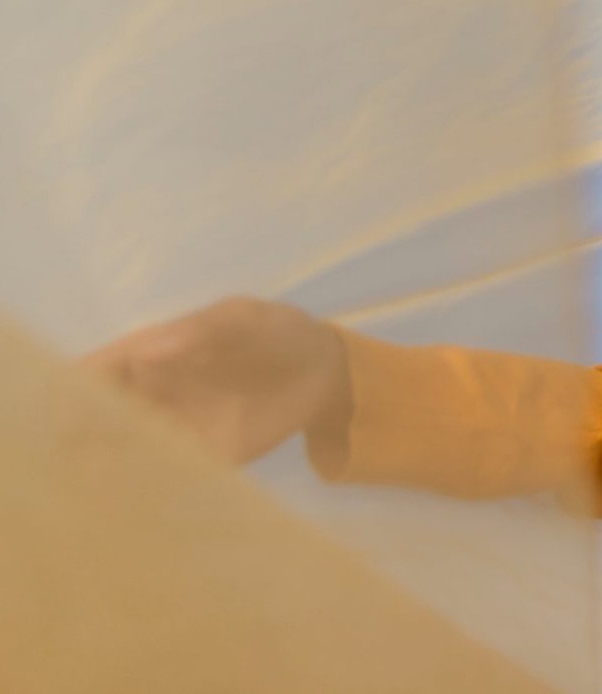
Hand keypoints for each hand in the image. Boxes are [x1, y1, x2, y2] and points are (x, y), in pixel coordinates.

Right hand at [82, 296, 350, 464]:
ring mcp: (174, 429)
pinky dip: (152, 486)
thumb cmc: (274, 332)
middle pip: (96, 421)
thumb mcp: (241, 319)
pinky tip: (148, 494)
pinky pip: (167, 475)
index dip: (71, 391)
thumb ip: (199, 332)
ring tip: (110, 480)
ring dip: (109, 470)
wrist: (322, 368)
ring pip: (123, 454)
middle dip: (80, 440)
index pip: (92, 374)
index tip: (67, 410)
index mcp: (148, 355)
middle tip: (83, 454)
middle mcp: (150, 396)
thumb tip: (146, 354)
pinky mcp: (205, 457)